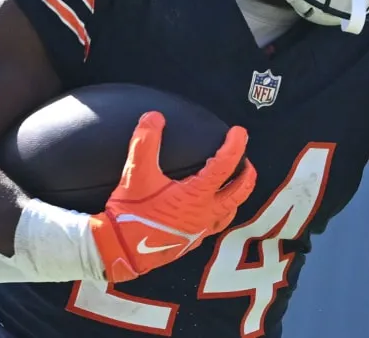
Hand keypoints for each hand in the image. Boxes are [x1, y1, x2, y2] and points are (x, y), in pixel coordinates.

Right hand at [89, 112, 256, 281]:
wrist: (121, 252)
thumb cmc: (130, 213)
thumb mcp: (135, 174)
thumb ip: (145, 142)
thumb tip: (154, 116)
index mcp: (197, 195)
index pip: (225, 165)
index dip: (235, 146)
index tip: (239, 132)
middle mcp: (205, 214)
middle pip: (238, 193)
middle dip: (247, 175)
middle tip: (247, 161)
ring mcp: (200, 231)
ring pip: (229, 212)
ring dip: (237, 196)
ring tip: (235, 185)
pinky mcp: (190, 242)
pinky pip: (214, 226)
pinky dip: (220, 213)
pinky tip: (209, 210)